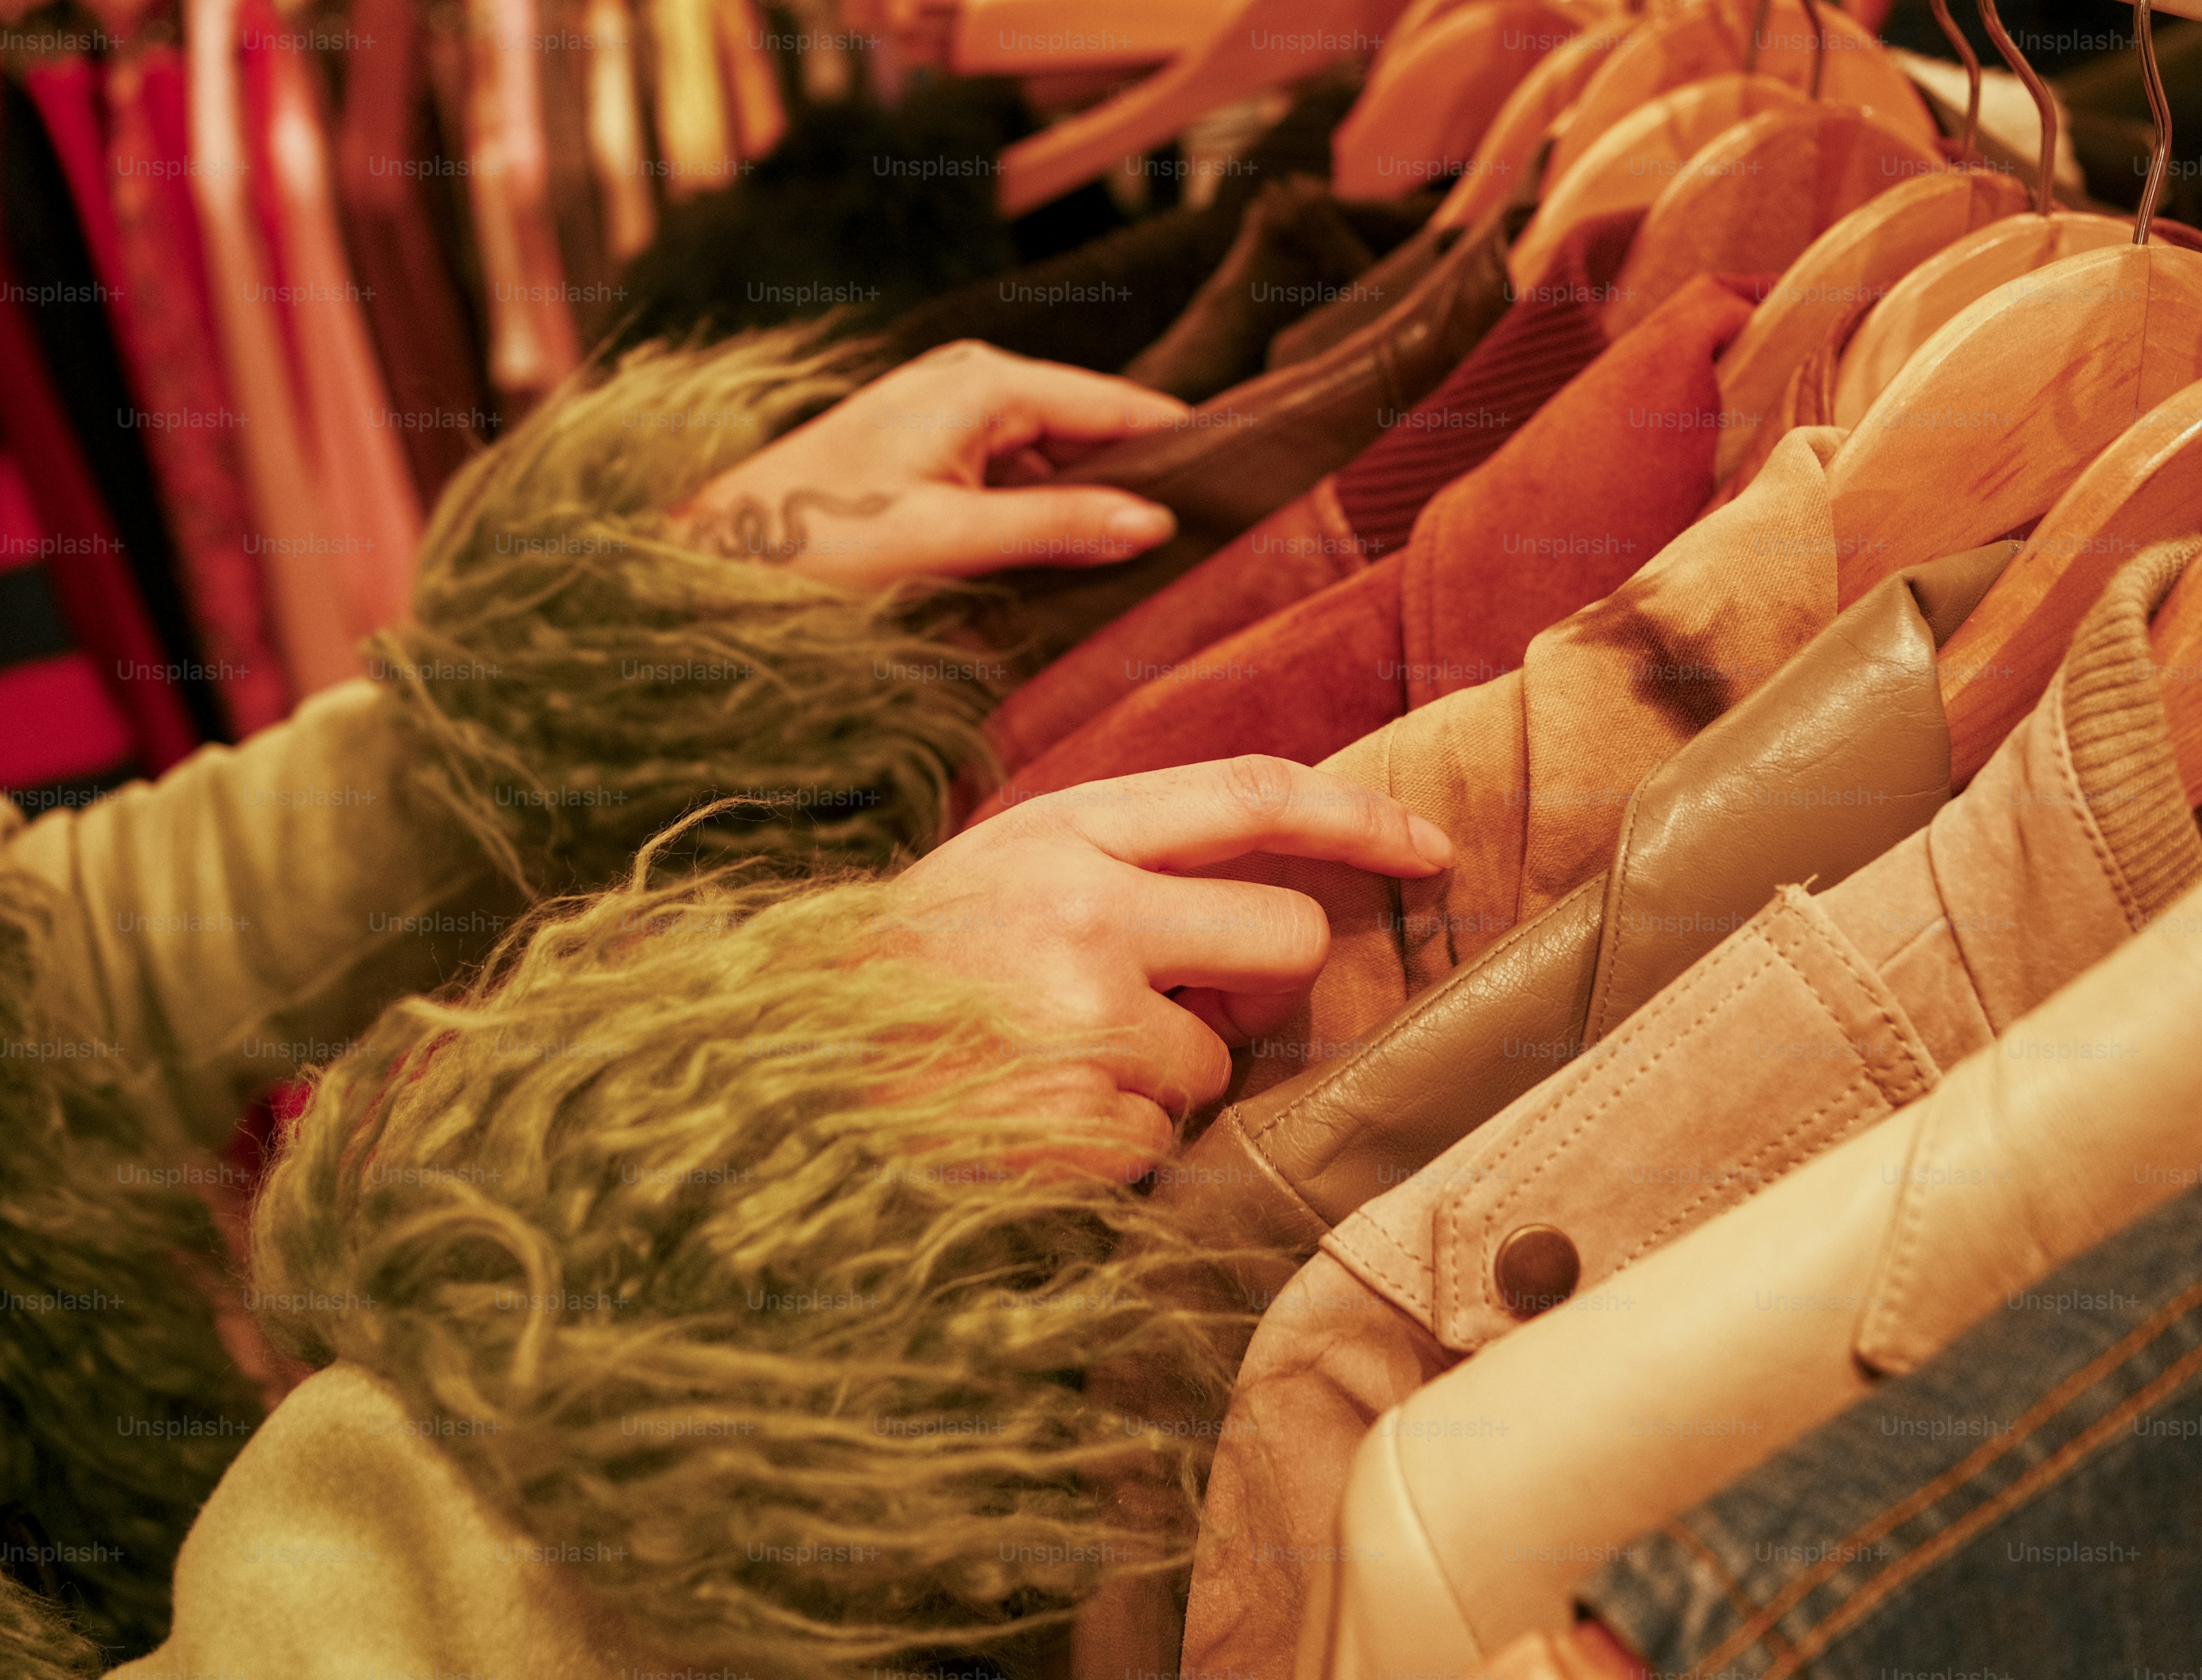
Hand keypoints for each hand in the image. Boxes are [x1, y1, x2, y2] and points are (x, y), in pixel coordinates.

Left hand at [669, 340, 1191, 590]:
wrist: (715, 557)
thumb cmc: (818, 541)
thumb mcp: (952, 539)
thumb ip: (1057, 525)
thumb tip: (1157, 521)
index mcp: (987, 384)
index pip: (1121, 407)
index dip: (1186, 444)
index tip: (1251, 481)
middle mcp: (972, 385)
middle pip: (1092, 432)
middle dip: (1140, 484)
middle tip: (1210, 544)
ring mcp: (949, 418)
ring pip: (1054, 462)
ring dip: (1090, 510)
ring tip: (1151, 565)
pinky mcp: (929, 455)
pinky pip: (1014, 481)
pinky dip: (1044, 518)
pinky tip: (1070, 565)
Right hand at [883, 757, 1454, 1181]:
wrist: (773, 1072)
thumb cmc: (906, 972)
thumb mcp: (1004, 870)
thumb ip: (1127, 868)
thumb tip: (1273, 923)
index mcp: (1063, 833)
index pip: (1253, 794)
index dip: (1359, 817)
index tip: (1428, 847)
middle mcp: (1084, 915)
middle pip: (1287, 939)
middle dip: (1259, 986)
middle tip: (1175, 1003)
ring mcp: (1082, 1025)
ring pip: (1218, 1065)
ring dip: (1157, 1080)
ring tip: (1045, 1067)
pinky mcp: (1077, 1129)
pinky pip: (1161, 1142)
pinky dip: (1112, 1146)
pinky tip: (1028, 1121)